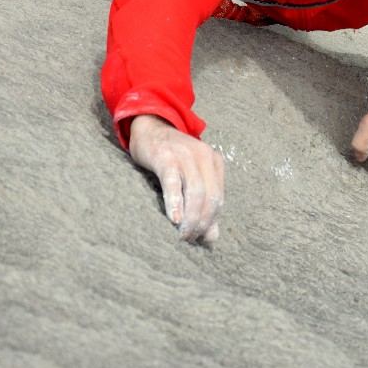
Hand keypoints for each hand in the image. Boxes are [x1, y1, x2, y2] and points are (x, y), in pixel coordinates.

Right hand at [128, 114, 224, 241]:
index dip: (211, 220)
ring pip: (196, 192)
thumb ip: (203, 204)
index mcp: (213, 161)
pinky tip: (174, 219)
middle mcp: (203, 157)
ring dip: (191, 217)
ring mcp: (185, 156)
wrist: (149, 129)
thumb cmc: (170, 157)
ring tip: (183, 234)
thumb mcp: (191, 176)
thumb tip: (212, 238)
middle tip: (191, 238)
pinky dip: (175, 203)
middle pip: (210, 196)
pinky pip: (174, 184)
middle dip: (203, 222)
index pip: (218, 197)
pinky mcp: (166, 158)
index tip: (201, 236)